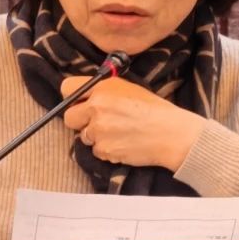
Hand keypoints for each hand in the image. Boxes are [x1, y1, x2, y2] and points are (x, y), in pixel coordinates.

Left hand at [60, 75, 199, 171]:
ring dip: (96, 138)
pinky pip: (96, 152)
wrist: (172, 134)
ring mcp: (98, 130)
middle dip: (80, 122)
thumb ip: (104, 91)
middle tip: (97, 124)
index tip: (80, 105)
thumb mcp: (128, 88)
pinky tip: (123, 144)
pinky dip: (107, 151)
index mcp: (102, 87)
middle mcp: (96, 107)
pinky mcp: (104, 150)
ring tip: (118, 134)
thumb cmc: (155, 110)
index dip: (72, 99)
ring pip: (84, 137)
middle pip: (69, 118)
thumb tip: (87, 97)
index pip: (67, 88)